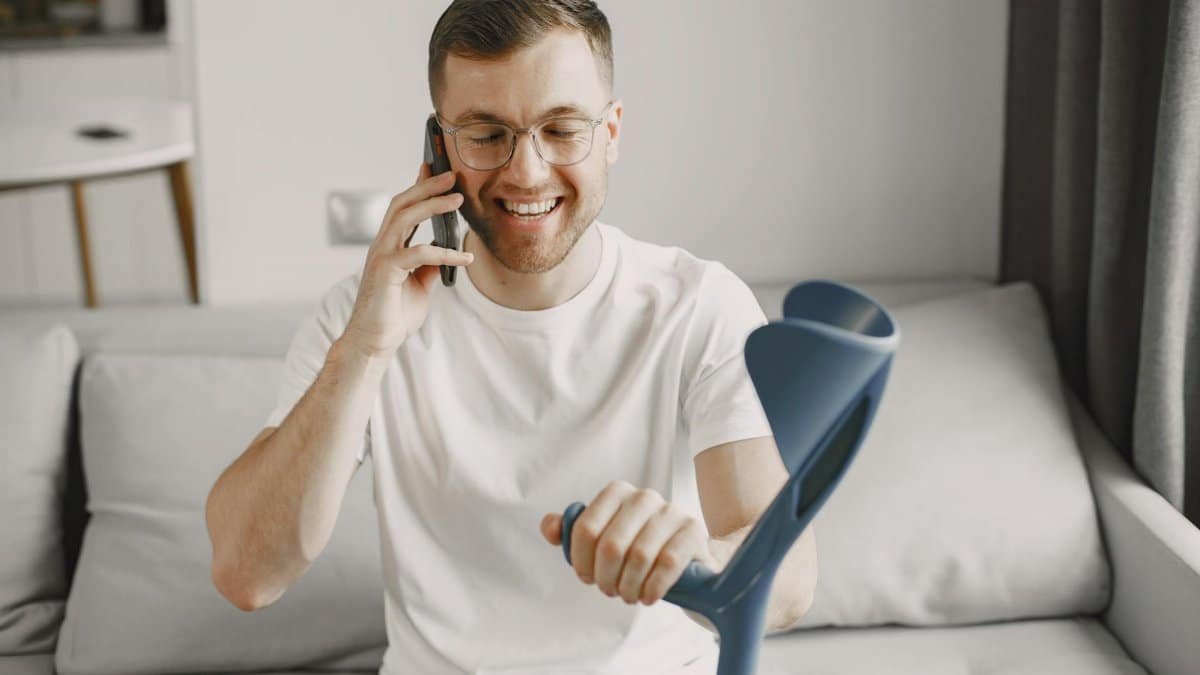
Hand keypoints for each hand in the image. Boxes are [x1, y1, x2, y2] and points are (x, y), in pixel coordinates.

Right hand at [340, 163, 472, 358]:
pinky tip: (465, 259)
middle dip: (426, 186)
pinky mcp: (385, 272)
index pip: (403, 208)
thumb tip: (447, 250)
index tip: (435, 168)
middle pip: (402, 203)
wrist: (376, 342)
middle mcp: (382, 245)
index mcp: (389, 246)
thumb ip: (430, 266)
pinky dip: (444, 253)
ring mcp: (381, 256)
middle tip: (451, 174)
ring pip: (405, 218)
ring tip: (458, 199)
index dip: (419, 186)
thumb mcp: (420, 285)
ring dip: (432, 205)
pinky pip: (419, 254)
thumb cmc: (394, 314)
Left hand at [540, 481, 719, 605]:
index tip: (587, 577)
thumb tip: (550, 527)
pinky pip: (668, 563)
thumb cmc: (636, 547)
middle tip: (610, 590)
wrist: (685, 559)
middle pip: (610, 545)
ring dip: (629, 586)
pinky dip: (652, 587)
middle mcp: (643, 497)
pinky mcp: (693, 530)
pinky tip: (648, 596)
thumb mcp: (602, 538)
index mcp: (616, 493)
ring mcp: (671, 511)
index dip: (581, 561)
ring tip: (628, 595)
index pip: (585, 529)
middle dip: (605, 577)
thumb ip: (571, 532)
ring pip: (639, 556)